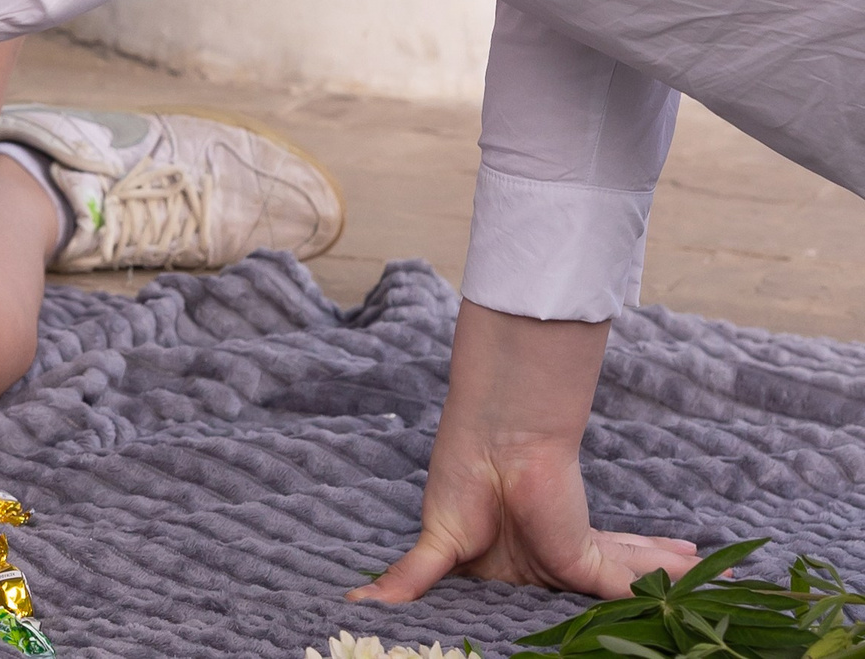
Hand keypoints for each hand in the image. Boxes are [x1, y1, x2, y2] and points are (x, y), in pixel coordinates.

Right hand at [354, 302, 696, 602]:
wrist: (493, 437)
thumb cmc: (462, 479)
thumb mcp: (436, 542)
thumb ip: (411, 578)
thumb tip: (355, 601)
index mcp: (503, 570)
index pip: (538, 603)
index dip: (563, 617)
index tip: (588, 631)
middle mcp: (541, 567)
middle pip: (590, 598)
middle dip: (634, 601)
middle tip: (676, 613)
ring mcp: (567, 560)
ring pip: (622, 586)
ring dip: (667, 582)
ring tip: (712, 581)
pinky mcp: (585, 555)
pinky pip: (629, 580)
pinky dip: (665, 576)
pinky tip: (699, 569)